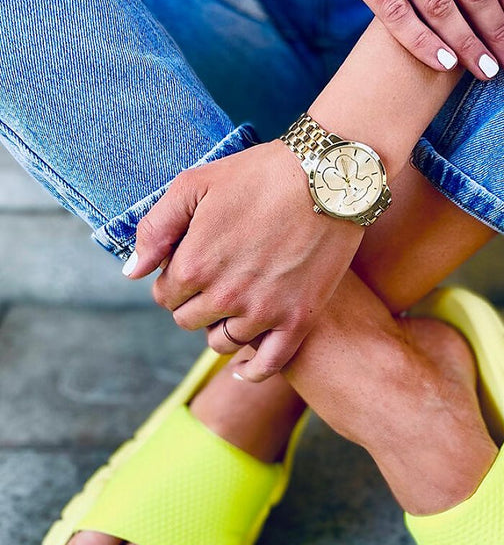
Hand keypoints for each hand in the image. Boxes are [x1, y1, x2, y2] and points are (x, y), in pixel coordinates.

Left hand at [126, 142, 362, 380]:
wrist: (329, 177)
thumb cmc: (260, 174)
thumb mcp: (195, 184)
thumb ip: (156, 228)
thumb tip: (133, 272)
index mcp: (194, 265)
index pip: (165, 295)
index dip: (176, 278)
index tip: (194, 261)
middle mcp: (225, 296)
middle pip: (190, 321)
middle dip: (195, 302)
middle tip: (217, 277)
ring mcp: (263, 311)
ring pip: (223, 343)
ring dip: (222, 326)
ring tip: (235, 304)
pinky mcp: (298, 319)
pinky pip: (267, 364)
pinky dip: (253, 370)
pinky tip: (244, 369)